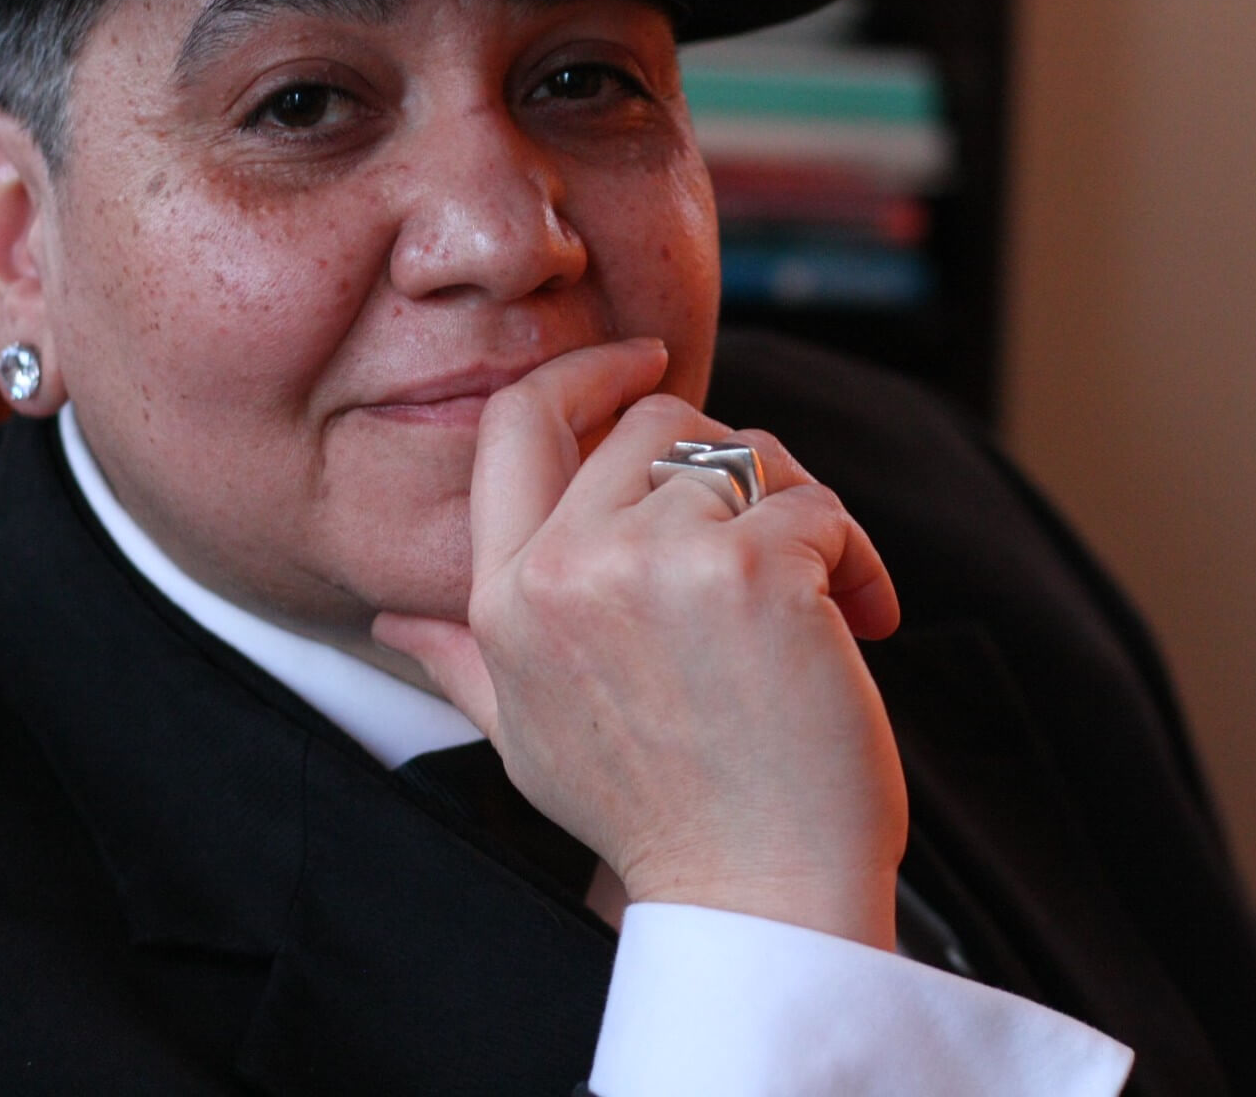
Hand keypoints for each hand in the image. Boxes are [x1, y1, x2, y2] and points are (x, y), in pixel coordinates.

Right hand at [373, 338, 906, 947]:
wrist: (756, 894)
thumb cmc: (658, 817)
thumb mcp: (529, 739)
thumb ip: (466, 659)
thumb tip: (393, 618)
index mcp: (504, 600)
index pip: (515, 424)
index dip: (583, 373)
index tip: (647, 362)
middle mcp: (565, 570)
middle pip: (652, 420)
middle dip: (730, 465)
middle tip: (777, 544)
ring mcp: (658, 564)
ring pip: (746, 455)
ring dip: (803, 516)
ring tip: (826, 604)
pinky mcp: (756, 572)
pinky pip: (820, 507)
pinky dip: (857, 557)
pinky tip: (862, 623)